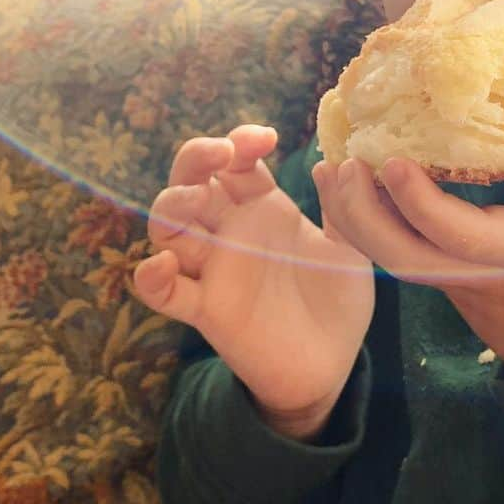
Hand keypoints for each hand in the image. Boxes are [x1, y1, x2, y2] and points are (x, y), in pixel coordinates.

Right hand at [133, 126, 373, 439]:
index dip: (241, 141)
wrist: (333, 364)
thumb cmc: (337, 300)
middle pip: (192, 180)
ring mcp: (215, 268)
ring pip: (168, 227)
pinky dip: (151, 278)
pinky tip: (161, 265)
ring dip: (171, 205)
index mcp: (264, 208)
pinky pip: (165, 292)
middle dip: (197, 157)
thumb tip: (332, 163)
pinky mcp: (207, 309)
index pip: (237, 161)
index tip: (266, 139)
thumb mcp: (352, 245)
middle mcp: (232, 231)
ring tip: (196, 198)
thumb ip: (342, 206)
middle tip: (223, 153)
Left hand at [315, 156, 503, 370]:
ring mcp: (458, 284)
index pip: (455, 234)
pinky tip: (355, 192)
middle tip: (339, 160)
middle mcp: (477, 272)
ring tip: (332, 170)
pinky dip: (370, 228)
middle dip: (360, 211)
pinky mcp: (451, 286)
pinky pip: (399, 259)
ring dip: (354, 218)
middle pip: (398, 254)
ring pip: (389, 260)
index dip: (417, 200)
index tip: (390, 160)